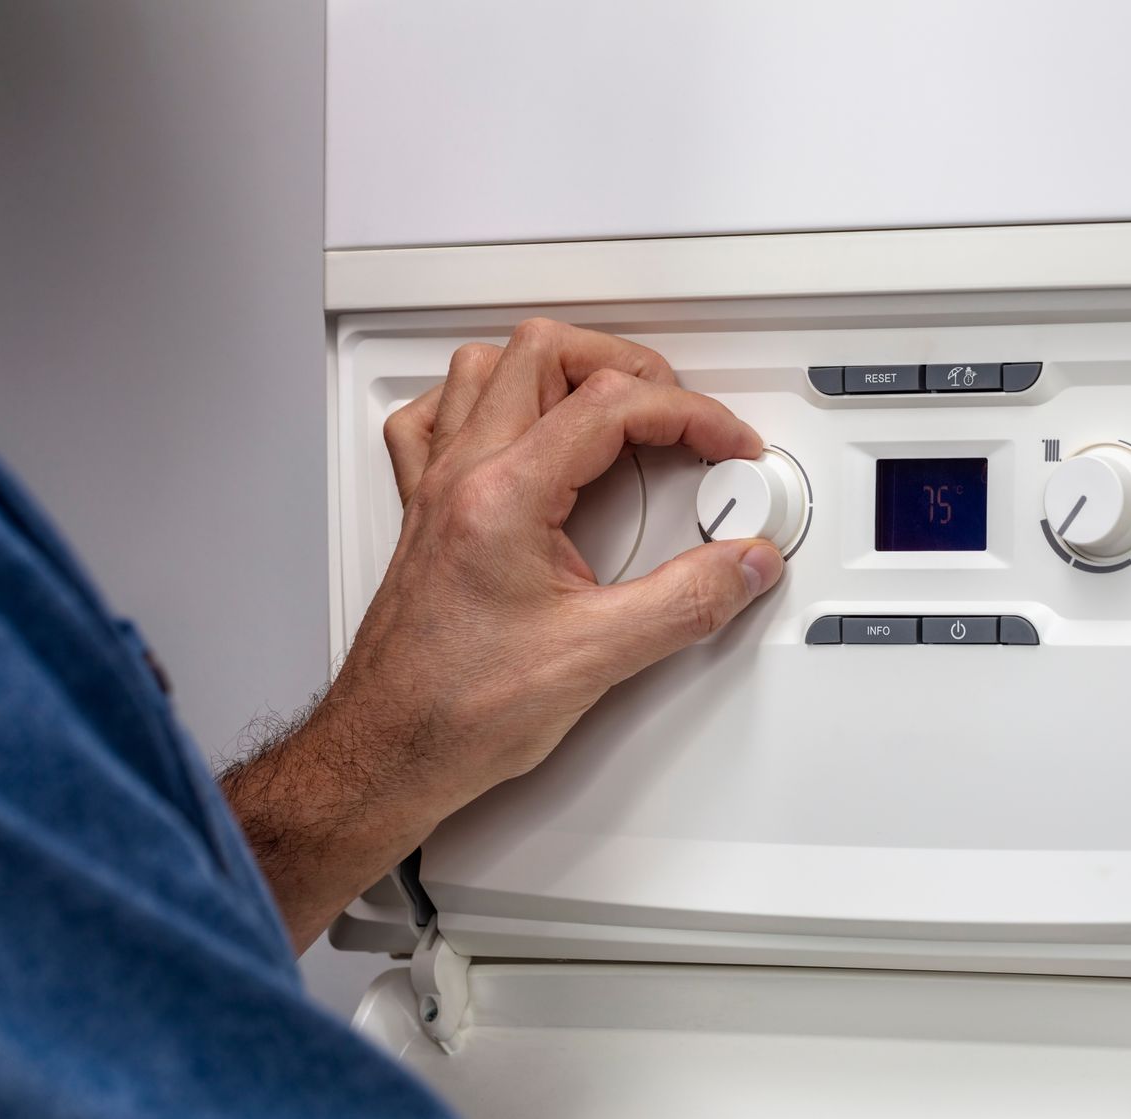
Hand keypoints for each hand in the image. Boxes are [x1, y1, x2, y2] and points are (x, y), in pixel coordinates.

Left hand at [222, 318, 781, 949]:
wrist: (386, 754)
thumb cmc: (456, 714)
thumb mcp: (596, 659)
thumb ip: (686, 602)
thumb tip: (743, 564)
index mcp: (502, 498)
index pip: (610, 405)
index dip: (690, 414)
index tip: (727, 445)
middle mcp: (460, 478)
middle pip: (543, 353)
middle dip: (627, 367)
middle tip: (677, 414)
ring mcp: (436, 490)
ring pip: (487, 368)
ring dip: (558, 371)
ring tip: (614, 407)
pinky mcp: (426, 514)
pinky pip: (439, 419)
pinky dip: (487, 402)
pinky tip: (520, 429)